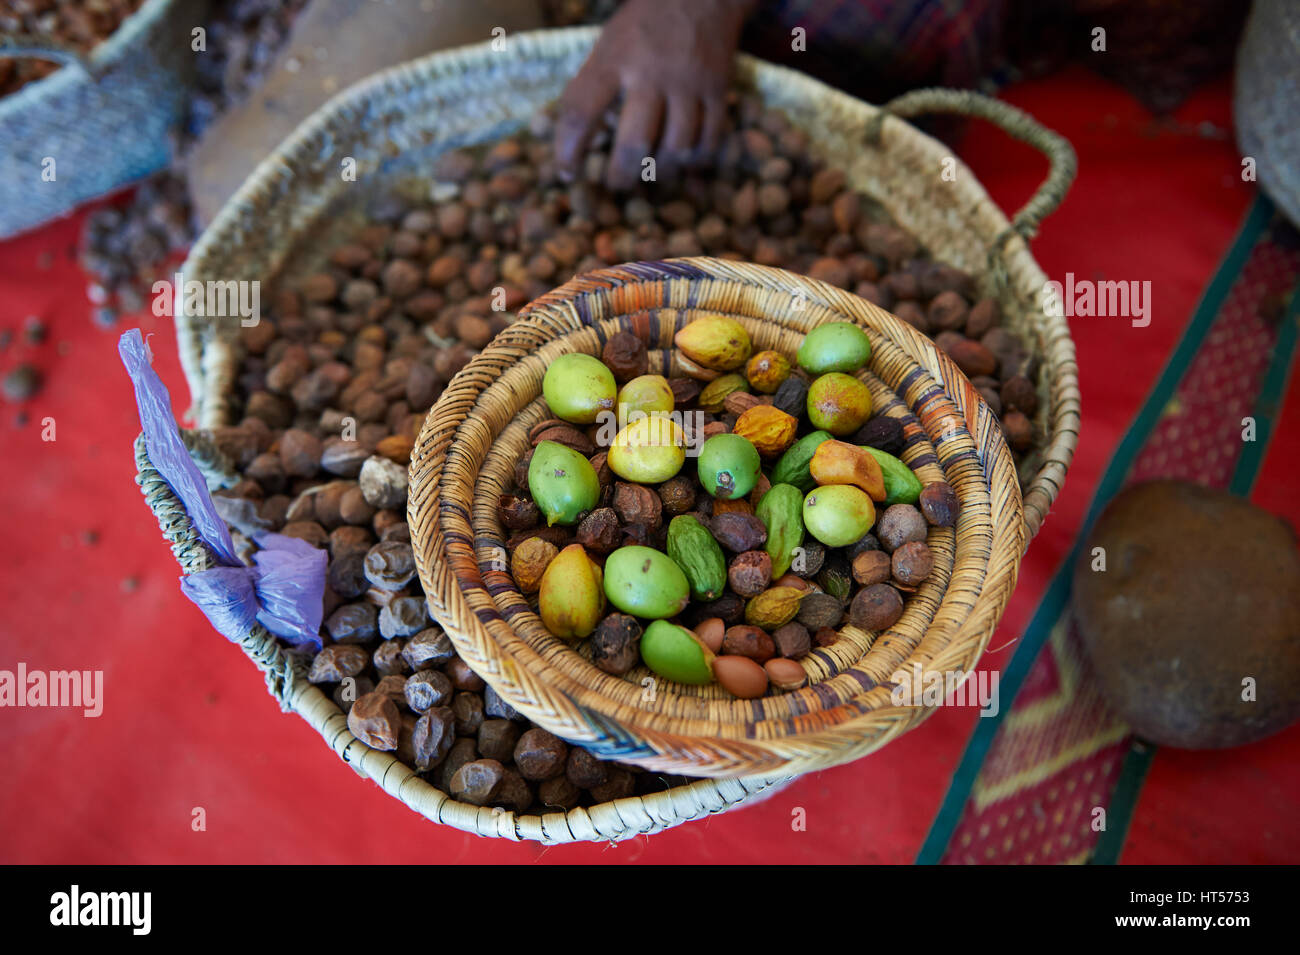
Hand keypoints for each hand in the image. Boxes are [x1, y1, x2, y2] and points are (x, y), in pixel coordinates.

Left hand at [554, 0, 753, 189]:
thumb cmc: (644, 27)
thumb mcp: (609, 46)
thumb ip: (594, 88)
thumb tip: (574, 142)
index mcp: (614, 59)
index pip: (581, 112)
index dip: (569, 150)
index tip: (567, 172)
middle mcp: (651, 73)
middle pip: (634, 144)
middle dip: (622, 175)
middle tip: (616, 184)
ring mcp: (688, 83)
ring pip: (676, 148)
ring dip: (661, 170)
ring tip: (651, 173)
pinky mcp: (718, 90)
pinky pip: (709, 141)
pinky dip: (695, 159)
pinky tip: (683, 160)